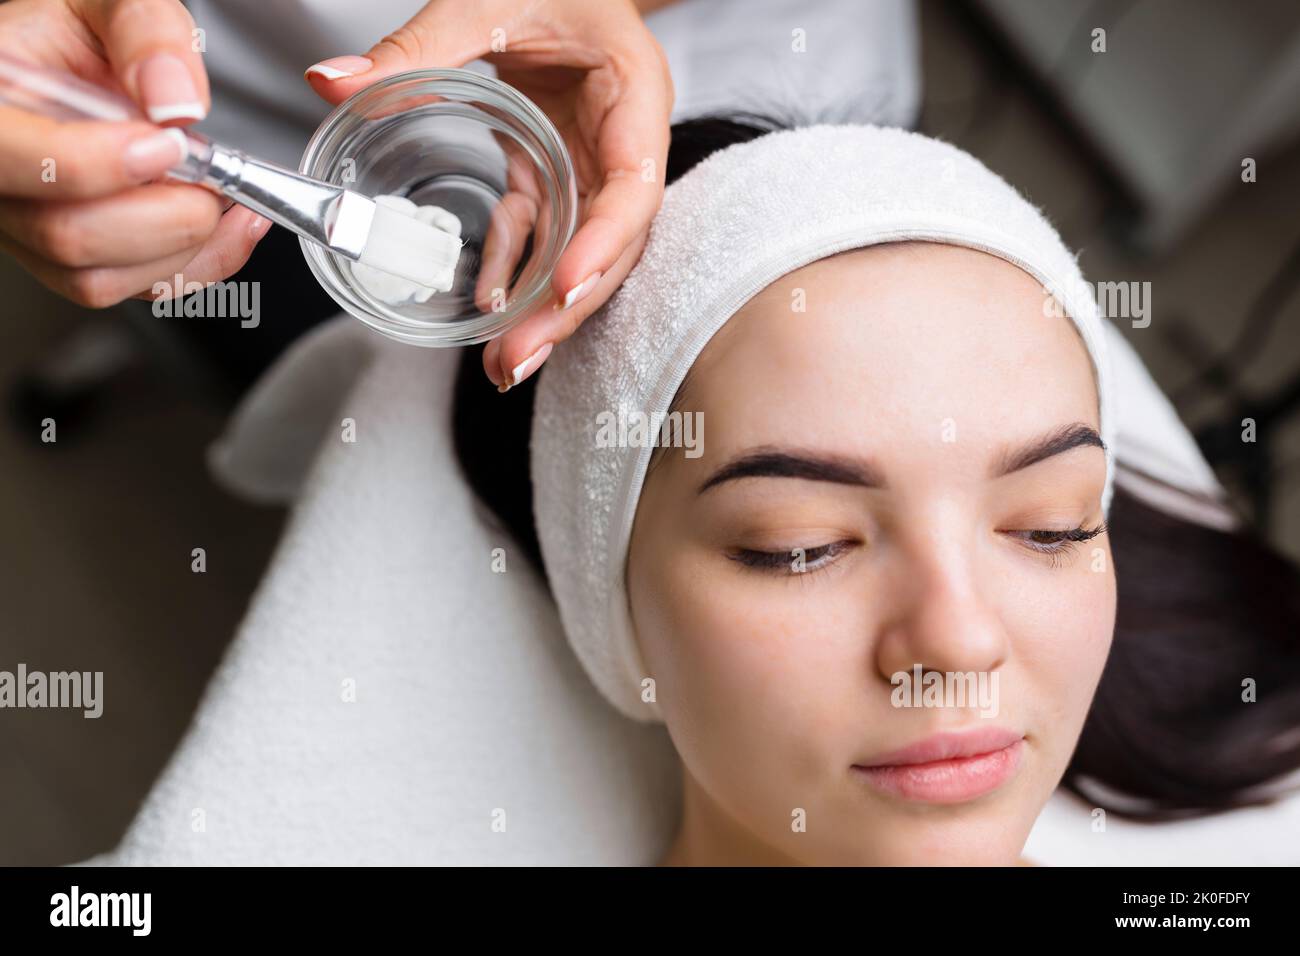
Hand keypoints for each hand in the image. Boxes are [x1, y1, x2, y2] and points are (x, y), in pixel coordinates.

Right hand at [0, 0, 269, 308]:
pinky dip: (204, 263)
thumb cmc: (82, 42)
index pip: (8, 158)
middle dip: (164, 213)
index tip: (166, 144)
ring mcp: (32, 233)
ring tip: (219, 191)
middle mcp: (1, 183)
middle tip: (206, 172)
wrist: (83, 73)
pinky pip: (139, 291)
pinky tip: (227, 220)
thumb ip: (147, 32)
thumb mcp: (109, 7)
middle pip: (68, 236)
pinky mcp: (78, 266)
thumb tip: (174, 99)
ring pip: (101, 280)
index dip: (94, 165)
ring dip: (185, 244)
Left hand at [305, 0, 672, 388]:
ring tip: (503, 363)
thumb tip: (332, 82)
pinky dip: (515, 275)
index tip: (563, 286)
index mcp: (633, 97)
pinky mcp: (559, 178)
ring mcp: (593, 170)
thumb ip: (416, 44)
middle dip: (566, 308)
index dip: (603, 243)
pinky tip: (485, 311)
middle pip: (611, 245)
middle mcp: (624, 146)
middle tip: (517, 359)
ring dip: (542, 312)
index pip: (633, 187)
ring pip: (580, 255)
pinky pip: (544, 237)